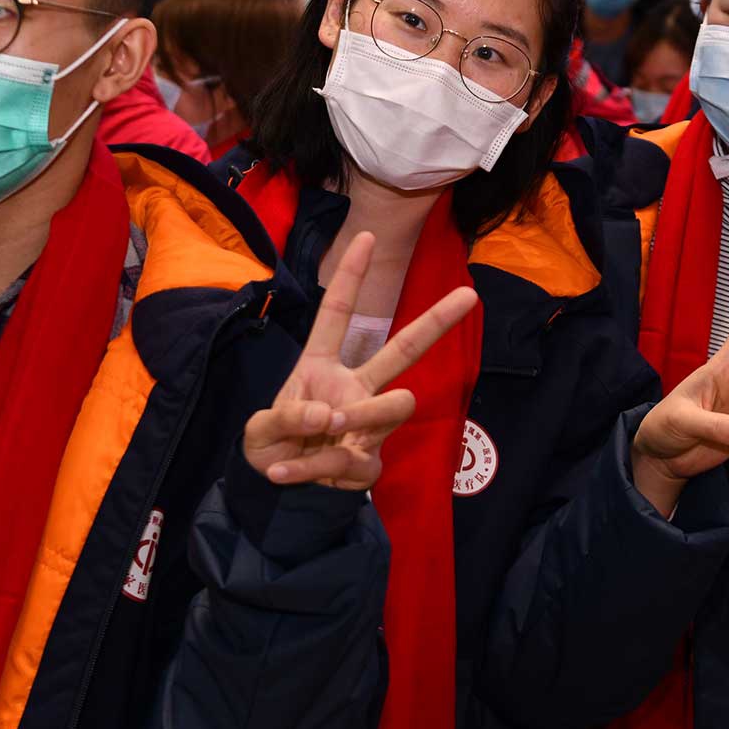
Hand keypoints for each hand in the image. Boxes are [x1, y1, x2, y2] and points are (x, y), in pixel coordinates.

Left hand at [243, 231, 479, 490]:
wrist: (276, 492)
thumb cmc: (272, 444)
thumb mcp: (260, 428)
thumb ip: (287, 417)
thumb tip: (330, 415)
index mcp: (321, 365)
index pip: (337, 313)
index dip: (351, 276)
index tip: (366, 236)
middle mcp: (352, 388)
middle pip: (401, 350)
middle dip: (435, 322)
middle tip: (468, 295)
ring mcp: (365, 424)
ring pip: (391, 405)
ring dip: (362, 414)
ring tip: (328, 427)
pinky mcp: (368, 462)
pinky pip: (348, 458)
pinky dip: (308, 469)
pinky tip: (280, 473)